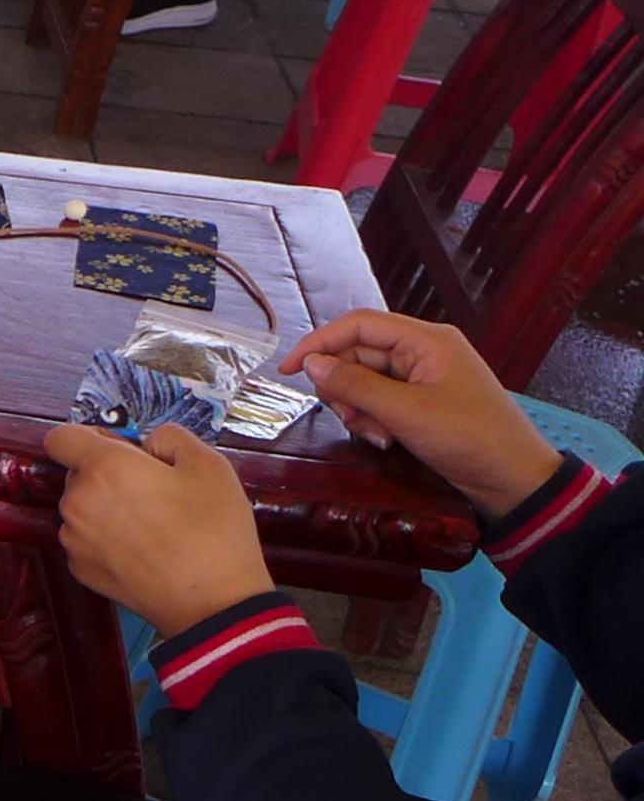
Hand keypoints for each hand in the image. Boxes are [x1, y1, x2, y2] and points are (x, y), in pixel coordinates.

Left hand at [44, 419, 273, 639]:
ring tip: (153, 524)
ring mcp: (74, 540)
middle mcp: (77, 503)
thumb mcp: (207, 463)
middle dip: (108, 474)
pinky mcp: (80, 569)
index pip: (61, 437)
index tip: (118, 448)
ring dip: (106, 507)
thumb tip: (147, 443)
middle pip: (78, 474)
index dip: (87, 436)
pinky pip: (87, 539)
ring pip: (82, 508)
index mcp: (104, 469)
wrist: (210, 601)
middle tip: (154, 491)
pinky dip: (106, 538)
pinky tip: (143, 550)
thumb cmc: (213, 529)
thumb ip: (169, 438)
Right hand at [284, 311, 566, 519]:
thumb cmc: (468, 436)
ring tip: (376, 435)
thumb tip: (311, 364)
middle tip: (348, 419)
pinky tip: (386, 439)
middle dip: (344, 387)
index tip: (288, 371)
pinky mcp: (422, 400)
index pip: (359, 325)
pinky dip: (374, 418)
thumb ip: (355, 385)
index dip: (319, 342)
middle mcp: (423, 350)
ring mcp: (423, 376)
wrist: (512, 476)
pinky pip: (382, 399)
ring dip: (359, 408)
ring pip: (366, 380)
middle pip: (359, 353)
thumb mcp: (405, 412)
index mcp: (426, 340)